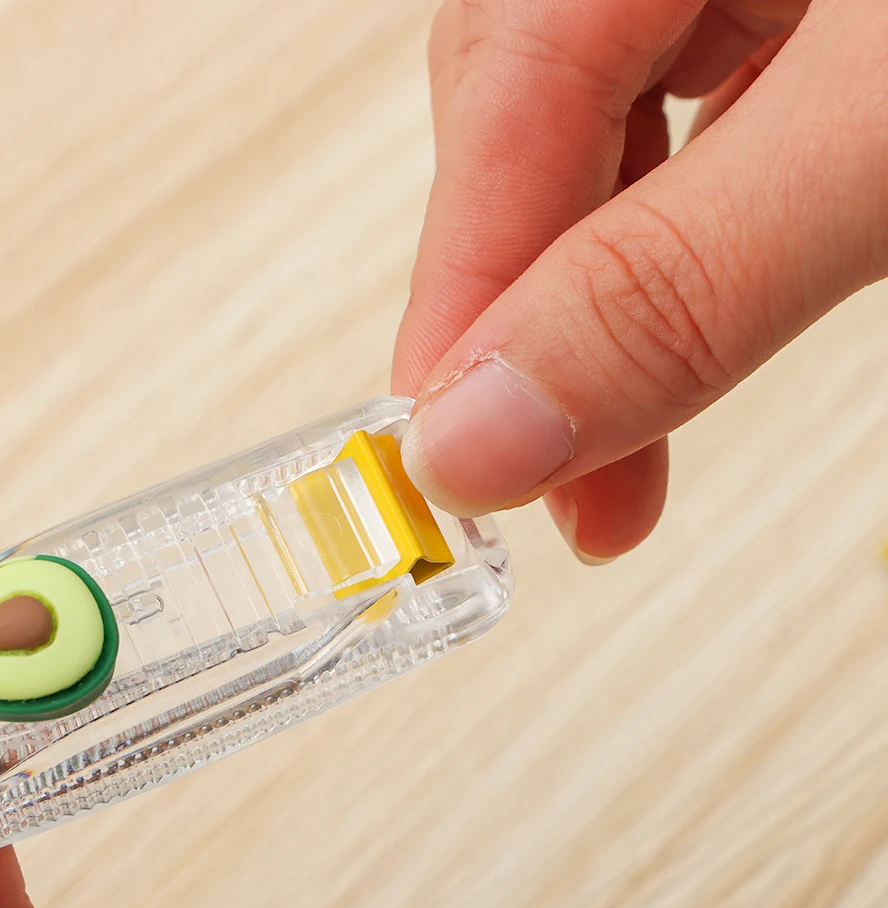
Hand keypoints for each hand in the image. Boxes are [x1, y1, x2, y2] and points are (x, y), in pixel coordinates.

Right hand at [393, 0, 887, 561]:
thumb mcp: (878, 146)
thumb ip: (683, 280)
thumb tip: (484, 430)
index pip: (503, 85)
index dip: (461, 291)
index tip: (443, 456)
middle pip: (526, 123)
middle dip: (529, 317)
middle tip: (536, 482)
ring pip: (600, 145)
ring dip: (595, 309)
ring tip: (610, 461)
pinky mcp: (784, 25)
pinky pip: (677, 141)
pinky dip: (665, 259)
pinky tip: (668, 328)